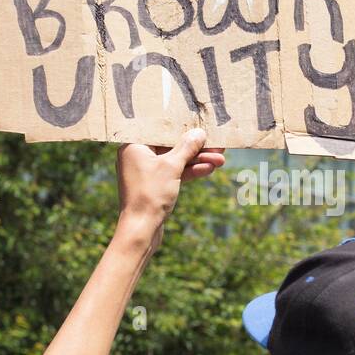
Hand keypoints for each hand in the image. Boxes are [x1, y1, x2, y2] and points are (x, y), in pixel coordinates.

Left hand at [115, 129, 223, 243]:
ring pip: (175, 161)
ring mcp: (146, 172)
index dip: (183, 128)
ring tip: (221, 159)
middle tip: (217, 144)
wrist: (141, 229)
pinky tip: (209, 168)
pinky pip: (174, 174)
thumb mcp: (172, 166)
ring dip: (197, 160)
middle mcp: (137, 156)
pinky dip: (189, 172)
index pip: (161, 130)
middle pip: (171, 146)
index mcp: (134, 146)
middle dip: (196, 148)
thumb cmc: (150, 194)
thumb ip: (186, 147)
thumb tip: (199, 133)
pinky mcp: (154, 186)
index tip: (200, 125)